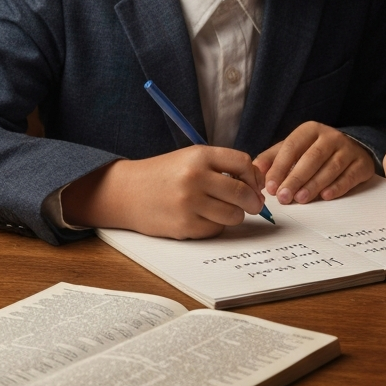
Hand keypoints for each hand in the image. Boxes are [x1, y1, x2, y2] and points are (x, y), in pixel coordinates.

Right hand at [60, 146, 264, 238]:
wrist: (127, 192)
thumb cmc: (165, 174)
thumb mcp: (191, 158)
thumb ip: (223, 166)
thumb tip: (258, 185)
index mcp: (199, 156)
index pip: (243, 163)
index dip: (254, 176)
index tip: (254, 184)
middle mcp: (195, 178)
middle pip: (242, 192)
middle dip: (253, 201)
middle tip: (253, 204)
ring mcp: (189, 203)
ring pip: (233, 215)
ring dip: (235, 215)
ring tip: (224, 209)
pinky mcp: (184, 226)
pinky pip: (216, 229)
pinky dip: (216, 225)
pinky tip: (204, 217)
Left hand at [254, 122, 374, 203]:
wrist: (352, 148)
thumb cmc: (315, 151)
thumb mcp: (294, 149)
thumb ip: (273, 158)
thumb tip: (254, 170)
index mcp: (310, 130)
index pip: (292, 146)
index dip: (280, 166)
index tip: (269, 186)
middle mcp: (331, 136)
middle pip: (312, 157)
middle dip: (296, 178)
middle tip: (283, 197)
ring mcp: (348, 149)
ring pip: (331, 167)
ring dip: (314, 184)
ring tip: (300, 199)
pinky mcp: (362, 163)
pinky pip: (349, 176)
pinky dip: (338, 186)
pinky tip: (325, 196)